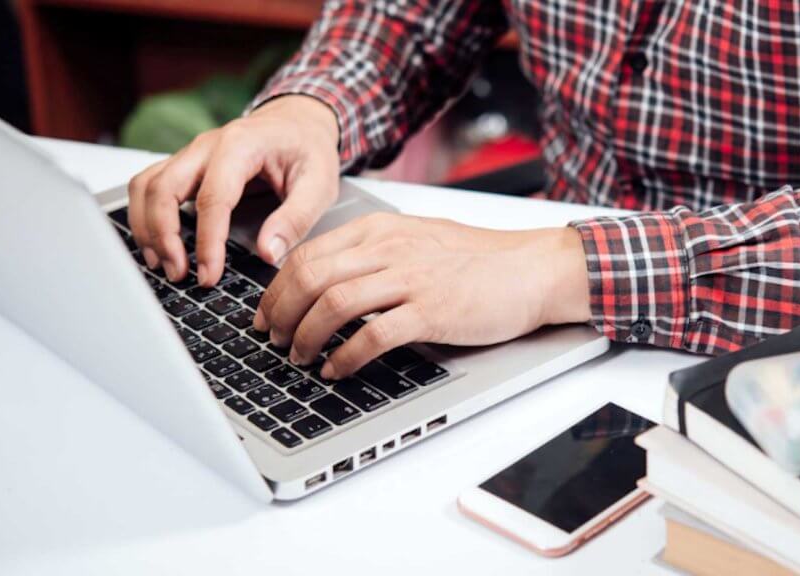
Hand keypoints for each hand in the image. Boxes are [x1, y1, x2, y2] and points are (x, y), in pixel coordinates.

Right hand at [127, 95, 339, 285]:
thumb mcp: (320, 183)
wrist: (299, 121)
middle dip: (164, 235)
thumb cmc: (308, 148)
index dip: (207, 241)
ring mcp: (191, 154)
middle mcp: (207, 145)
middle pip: (164, 187)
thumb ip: (296, 218)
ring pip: (147, 186)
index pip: (213, 197)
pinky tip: (158, 244)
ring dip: (147, 228)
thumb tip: (269, 253)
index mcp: (241, 145)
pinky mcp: (185, 165)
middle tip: (179, 274)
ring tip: (163, 264)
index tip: (209, 274)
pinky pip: (150, 186)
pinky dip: (146, 216)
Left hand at [254, 213, 591, 378]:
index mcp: (380, 230)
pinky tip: (336, 370)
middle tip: (273, 339)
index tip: (267, 313)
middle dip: (281, 312)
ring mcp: (411, 278)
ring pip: (333, 302)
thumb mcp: (417, 240)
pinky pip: (374, 335)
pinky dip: (346, 356)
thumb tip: (328, 282)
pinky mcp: (432, 311)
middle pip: (310, 276)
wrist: (532, 269)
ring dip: (306, 335)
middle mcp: (390, 248)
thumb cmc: (479, 260)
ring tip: (298, 357)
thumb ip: (374, 254)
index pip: (309, 254)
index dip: (277, 288)